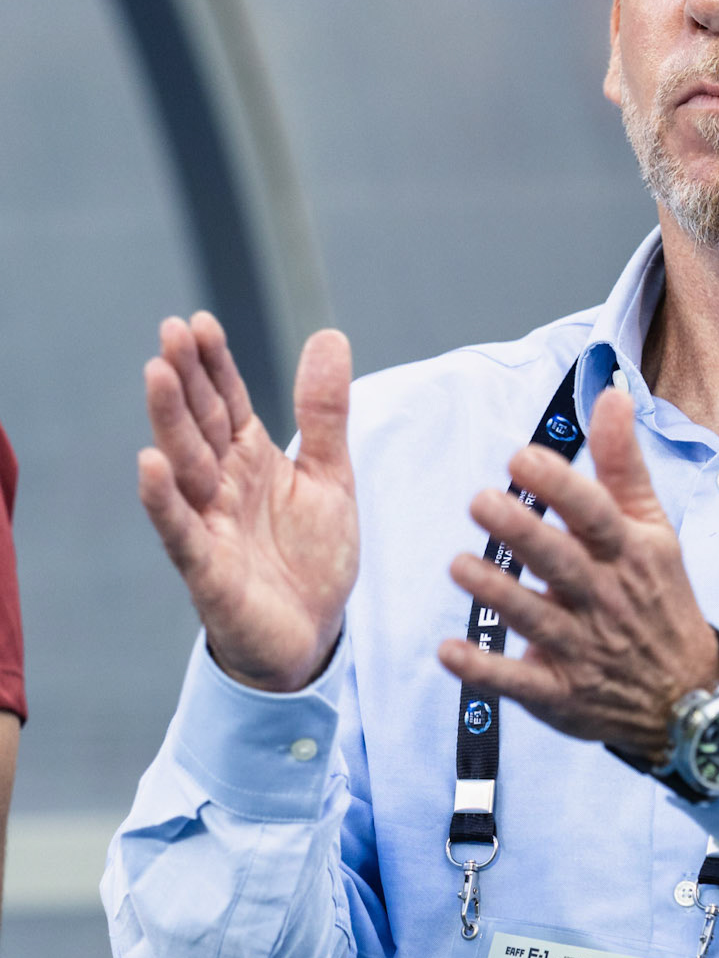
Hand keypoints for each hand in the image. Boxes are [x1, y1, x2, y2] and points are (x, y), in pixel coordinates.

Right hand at [138, 312, 357, 691]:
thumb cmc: (311, 557)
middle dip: (185, 380)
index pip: (226, 401)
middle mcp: (222, 486)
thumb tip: (330, 334)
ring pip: (185, 467)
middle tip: (170, 331)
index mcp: (250, 459)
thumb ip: (324, 412)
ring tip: (157, 373)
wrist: (312, 636)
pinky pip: (182, 532)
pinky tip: (149, 465)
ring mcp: (211, 525)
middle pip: (199, 424)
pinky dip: (164, 500)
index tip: (200, 321)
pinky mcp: (209, 570)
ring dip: (169, 422)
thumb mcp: (329, 476)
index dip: (214, 364)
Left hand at [439, 389, 718, 757]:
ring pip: (536, 619)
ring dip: (497, 594)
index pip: (596, 514)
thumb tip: (612, 394)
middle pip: (562, 562)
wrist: (687, 697)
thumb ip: (623, 465)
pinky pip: (518, 682)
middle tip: (480, 501)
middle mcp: (606, 599)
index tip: (522, 457)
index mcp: (629, 554)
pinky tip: (449, 652)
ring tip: (460, 565)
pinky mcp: (561, 694)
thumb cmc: (658, 598)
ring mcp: (583, 649)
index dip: (560, 486)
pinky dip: (484, 671)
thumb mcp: (654, 530)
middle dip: (523, 533)